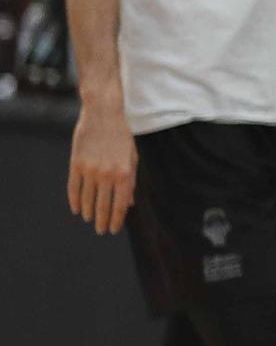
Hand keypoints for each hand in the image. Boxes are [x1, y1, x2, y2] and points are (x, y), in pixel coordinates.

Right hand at [68, 102, 137, 234]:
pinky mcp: (76, 164)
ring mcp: (90, 170)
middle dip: (103, 221)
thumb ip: (130, 181)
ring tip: (90, 220)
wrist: (103, 115)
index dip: (117, 219)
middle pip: (103, 206)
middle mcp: (107, 174)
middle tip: (101, 231)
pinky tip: (77, 209)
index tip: (114, 229)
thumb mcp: (132, 158)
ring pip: (87, 199)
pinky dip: (74, 201)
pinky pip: (74, 188)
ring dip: (89, 213)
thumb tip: (129, 204)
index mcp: (124, 173)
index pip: (120, 204)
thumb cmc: (122, 137)